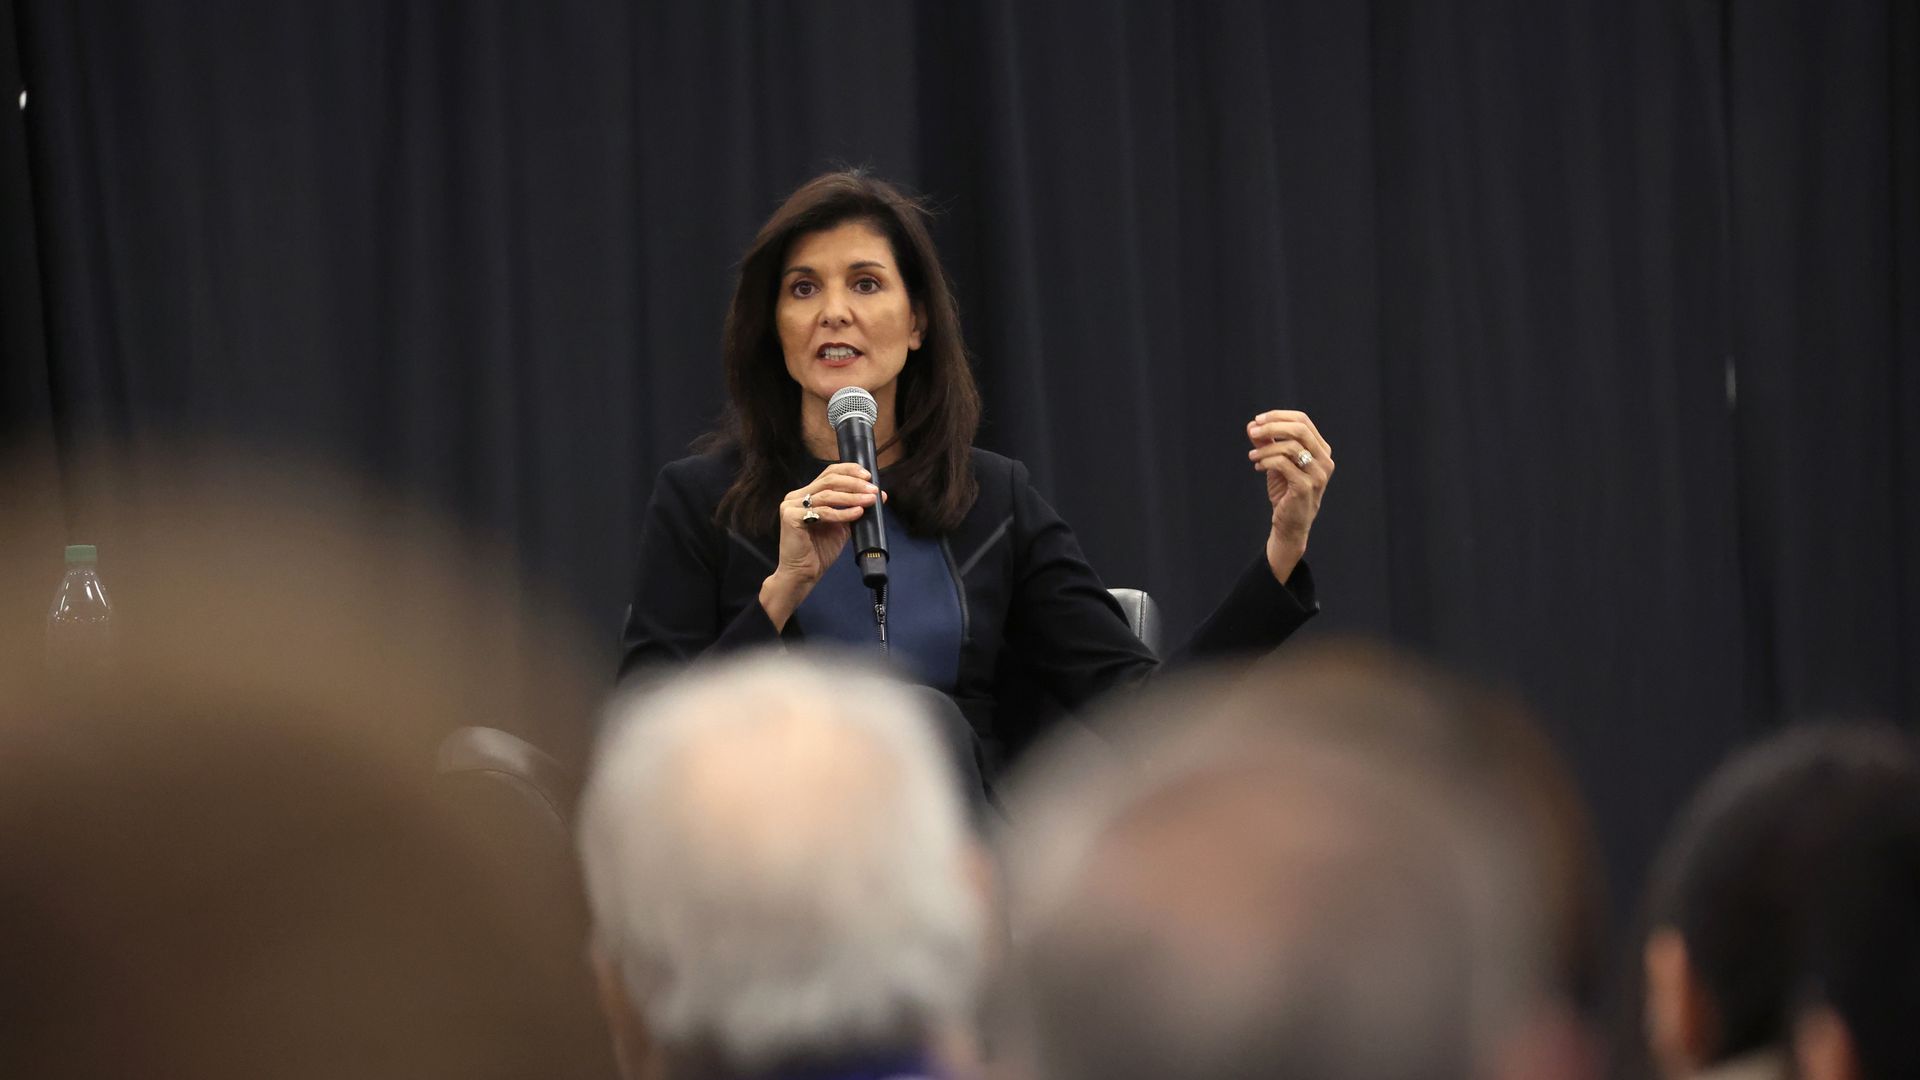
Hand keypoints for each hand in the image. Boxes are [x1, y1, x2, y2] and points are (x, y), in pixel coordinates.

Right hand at [759, 462, 880, 628]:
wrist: (803, 574)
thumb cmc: (820, 551)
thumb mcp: (842, 526)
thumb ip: (856, 509)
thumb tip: (880, 495)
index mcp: (806, 494)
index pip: (828, 473)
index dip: (849, 470)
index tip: (868, 476)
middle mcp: (796, 496)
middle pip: (829, 481)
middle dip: (854, 484)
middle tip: (873, 490)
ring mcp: (791, 505)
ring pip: (828, 495)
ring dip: (853, 496)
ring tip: (871, 500)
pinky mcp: (791, 517)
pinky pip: (823, 511)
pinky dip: (843, 512)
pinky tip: (857, 512)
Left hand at [1247, 410, 1333, 583]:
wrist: (1290, 525)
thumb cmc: (1285, 492)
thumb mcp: (1276, 463)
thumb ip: (1267, 443)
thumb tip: (1252, 425)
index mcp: (1321, 450)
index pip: (1303, 420)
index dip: (1278, 416)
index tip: (1257, 420)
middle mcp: (1324, 460)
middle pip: (1300, 429)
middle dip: (1272, 426)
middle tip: (1253, 432)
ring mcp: (1318, 474)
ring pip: (1291, 446)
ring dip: (1266, 448)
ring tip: (1252, 457)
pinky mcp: (1305, 487)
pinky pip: (1283, 464)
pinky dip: (1267, 461)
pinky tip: (1258, 467)